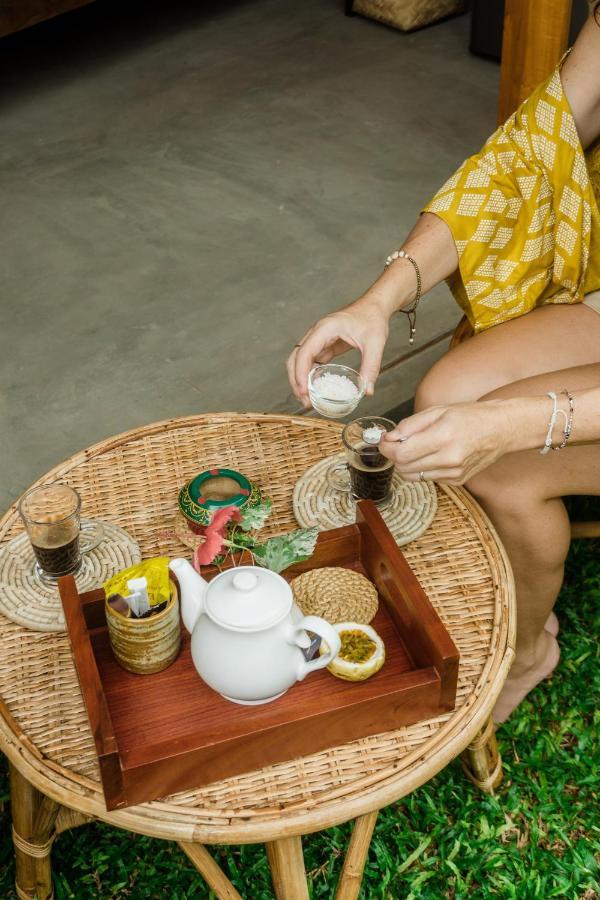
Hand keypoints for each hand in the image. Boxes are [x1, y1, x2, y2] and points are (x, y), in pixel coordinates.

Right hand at [286, 297, 389, 405]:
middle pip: (295, 358)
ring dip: (300, 379)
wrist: (374, 307)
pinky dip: (308, 376)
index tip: (304, 391)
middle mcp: (317, 333)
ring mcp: (318, 339)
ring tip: (307, 399)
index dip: (300, 373)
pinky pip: (310, 362)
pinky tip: (314, 389)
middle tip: (305, 400)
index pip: (305, 352)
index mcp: (325, 328)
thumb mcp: (375, 343)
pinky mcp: (323, 345)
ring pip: (299, 361)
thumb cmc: (372, 319)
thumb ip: (371, 366)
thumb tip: (367, 391)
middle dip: (296, 380)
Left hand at [379, 401, 513, 484]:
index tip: (384, 441)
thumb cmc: (471, 416)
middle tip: (398, 442)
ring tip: (417, 447)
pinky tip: (433, 455)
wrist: (502, 429)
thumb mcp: (438, 411)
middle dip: (395, 455)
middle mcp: (449, 459)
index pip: (401, 453)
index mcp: (443, 437)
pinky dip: (423, 468)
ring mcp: (454, 473)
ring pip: (413, 476)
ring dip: (407, 463)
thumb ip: (410, 425)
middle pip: (404, 467)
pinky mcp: (457, 481)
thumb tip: (389, 438)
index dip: (386, 448)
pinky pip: (428, 478)